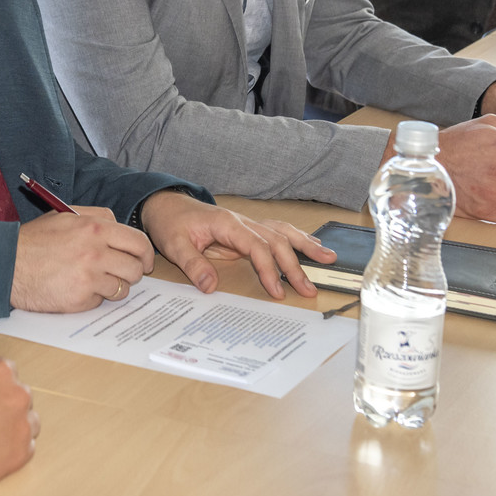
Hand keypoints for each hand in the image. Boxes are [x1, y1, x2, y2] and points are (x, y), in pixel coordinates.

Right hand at [11, 207, 154, 311]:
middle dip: (133, 273)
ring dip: (113, 287)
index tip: (144, 262)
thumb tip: (119, 226)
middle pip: (136, 267)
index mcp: (94, 227)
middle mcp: (95, 251)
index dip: (145, 254)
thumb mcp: (64, 216)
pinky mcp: (80, 298)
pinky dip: (93, 298)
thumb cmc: (34, 240)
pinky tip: (75, 288)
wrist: (6, 264)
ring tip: (93, 281)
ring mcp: (89, 276)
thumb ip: (96, 217)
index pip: (138, 242)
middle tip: (122, 274)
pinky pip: (101, 301)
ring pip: (122, 287)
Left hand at [138, 191, 335, 299]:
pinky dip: (297, 238)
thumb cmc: (171, 222)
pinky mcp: (247, 230)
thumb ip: (193, 265)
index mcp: (227, 223)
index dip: (269, 268)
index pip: (256, 246)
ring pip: (282, 232)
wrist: (166, 205)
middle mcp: (242, 221)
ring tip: (329, 258)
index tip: (276, 290)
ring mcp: (247, 224)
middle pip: (276, 241)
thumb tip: (210, 287)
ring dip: (306, 245)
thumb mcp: (174, 245)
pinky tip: (314, 246)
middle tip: (308, 290)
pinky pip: (276, 232)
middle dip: (294, 266)